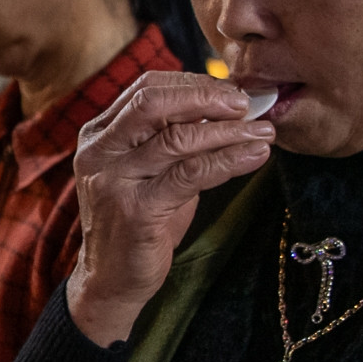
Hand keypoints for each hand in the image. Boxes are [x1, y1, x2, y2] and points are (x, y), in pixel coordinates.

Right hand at [66, 73, 273, 346]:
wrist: (111, 279)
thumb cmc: (137, 220)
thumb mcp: (149, 170)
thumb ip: (173, 137)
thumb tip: (226, 106)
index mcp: (99, 134)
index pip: (146, 88)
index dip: (193, 82)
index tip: (232, 91)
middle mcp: (100, 151)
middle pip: (155, 102)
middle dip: (207, 96)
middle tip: (247, 104)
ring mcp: (114, 180)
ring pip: (178, 138)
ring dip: (229, 131)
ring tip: (264, 132)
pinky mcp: (136, 210)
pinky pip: (190, 174)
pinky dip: (228, 160)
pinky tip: (255, 156)